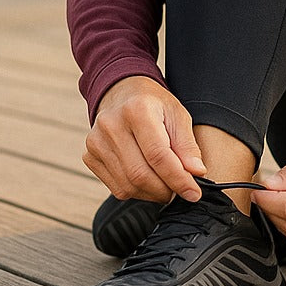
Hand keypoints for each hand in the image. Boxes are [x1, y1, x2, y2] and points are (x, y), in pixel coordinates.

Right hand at [83, 76, 205, 203]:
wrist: (123, 92)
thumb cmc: (154, 104)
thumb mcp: (178, 115)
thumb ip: (187, 145)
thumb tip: (196, 173)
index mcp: (137, 110)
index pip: (158, 155)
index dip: (178, 179)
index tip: (194, 193)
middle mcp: (112, 125)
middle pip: (140, 174)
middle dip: (165, 190)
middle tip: (180, 191)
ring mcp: (96, 142)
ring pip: (127, 185)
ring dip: (152, 193)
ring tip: (167, 187)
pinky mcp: (89, 156)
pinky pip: (116, 187)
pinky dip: (137, 191)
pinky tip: (149, 182)